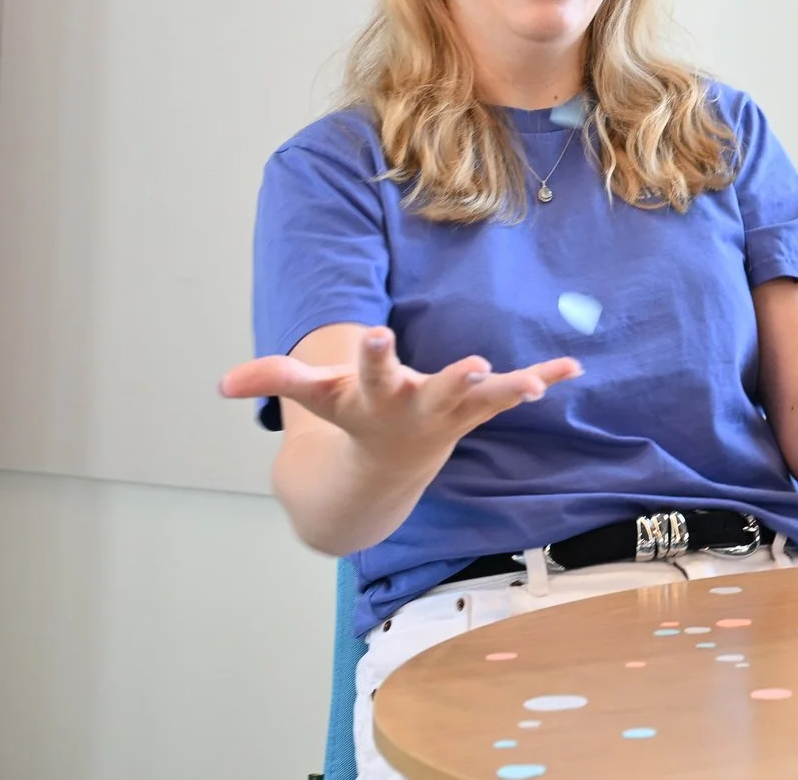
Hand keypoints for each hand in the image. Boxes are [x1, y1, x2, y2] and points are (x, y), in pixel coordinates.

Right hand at [217, 326, 582, 461]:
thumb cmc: (351, 414)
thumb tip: (223, 384)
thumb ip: (272, 379)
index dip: (373, 356)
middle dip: (454, 377)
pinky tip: (574, 367)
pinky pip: (515, 393)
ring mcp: (453, 409)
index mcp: (375, 398)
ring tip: (535, 384)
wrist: (388, 464)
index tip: (376, 334)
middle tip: (476, 364)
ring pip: (485, 400)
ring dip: (511, 390)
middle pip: (436, 390)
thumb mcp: (314, 396)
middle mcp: (418, 406)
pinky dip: (543, 380)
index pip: (370, 374)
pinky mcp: (479, 407)